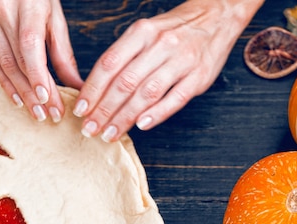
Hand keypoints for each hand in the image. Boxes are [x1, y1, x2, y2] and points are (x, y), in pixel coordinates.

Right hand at [0, 0, 83, 122]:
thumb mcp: (55, 18)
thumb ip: (63, 53)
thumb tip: (77, 86)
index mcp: (28, 5)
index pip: (31, 46)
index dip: (38, 75)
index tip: (49, 99)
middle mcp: (2, 11)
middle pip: (18, 61)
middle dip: (35, 92)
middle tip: (50, 115)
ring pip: (4, 65)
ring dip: (21, 93)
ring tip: (37, 113)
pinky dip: (5, 83)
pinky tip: (18, 99)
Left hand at [73, 0, 263, 141]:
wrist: (216, 18)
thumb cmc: (174, 30)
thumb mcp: (145, 33)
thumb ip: (124, 57)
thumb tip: (96, 90)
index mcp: (141, 32)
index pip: (109, 64)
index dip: (92, 90)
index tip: (80, 110)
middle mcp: (160, 45)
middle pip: (125, 82)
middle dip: (104, 110)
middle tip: (90, 129)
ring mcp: (181, 61)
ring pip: (147, 94)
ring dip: (125, 117)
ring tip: (110, 133)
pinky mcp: (199, 77)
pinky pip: (175, 99)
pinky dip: (157, 114)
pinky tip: (141, 126)